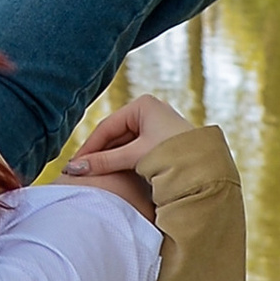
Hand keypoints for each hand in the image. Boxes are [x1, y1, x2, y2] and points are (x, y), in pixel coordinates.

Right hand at [64, 94, 190, 176]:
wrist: (207, 168)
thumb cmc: (173, 155)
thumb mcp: (134, 156)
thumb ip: (104, 161)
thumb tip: (73, 169)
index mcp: (143, 105)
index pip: (107, 127)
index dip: (89, 147)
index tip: (73, 165)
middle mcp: (150, 111)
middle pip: (115, 135)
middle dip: (98, 154)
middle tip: (80, 172)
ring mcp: (157, 125)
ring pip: (125, 144)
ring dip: (110, 160)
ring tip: (93, 175)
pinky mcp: (163, 140)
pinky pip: (135, 150)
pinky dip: (123, 162)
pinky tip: (112, 174)